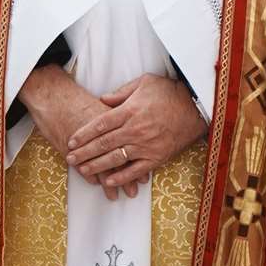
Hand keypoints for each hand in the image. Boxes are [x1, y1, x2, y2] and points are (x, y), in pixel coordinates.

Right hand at [19, 65, 146, 199]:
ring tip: (114, 196)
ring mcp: (85, 144)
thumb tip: (127, 122)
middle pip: (118, 161)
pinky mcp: (69, 149)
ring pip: (101, 168)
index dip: (136, 163)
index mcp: (112, 124)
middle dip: (126, 179)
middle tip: (132, 192)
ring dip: (108, 183)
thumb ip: (115, 110)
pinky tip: (94, 182)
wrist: (49, 94)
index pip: (128, 148)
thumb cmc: (72, 97)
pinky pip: (82, 167)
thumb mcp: (98, 102)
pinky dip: (88, 176)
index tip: (143, 176)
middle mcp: (101, 136)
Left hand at [66, 74, 206, 188]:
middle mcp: (135, 130)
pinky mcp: (157, 157)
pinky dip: (122, 177)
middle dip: (84, 152)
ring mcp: (146, 145)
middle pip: (103, 143)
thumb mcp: (143, 83)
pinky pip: (137, 170)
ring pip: (116, 158)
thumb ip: (120, 93)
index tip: (71, 141)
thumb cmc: (169, 93)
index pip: (100, 125)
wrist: (196, 108)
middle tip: (70, 159)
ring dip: (97, 166)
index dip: (83, 134)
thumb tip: (102, 100)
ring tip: (82, 171)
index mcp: (129, 111)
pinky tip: (109, 182)